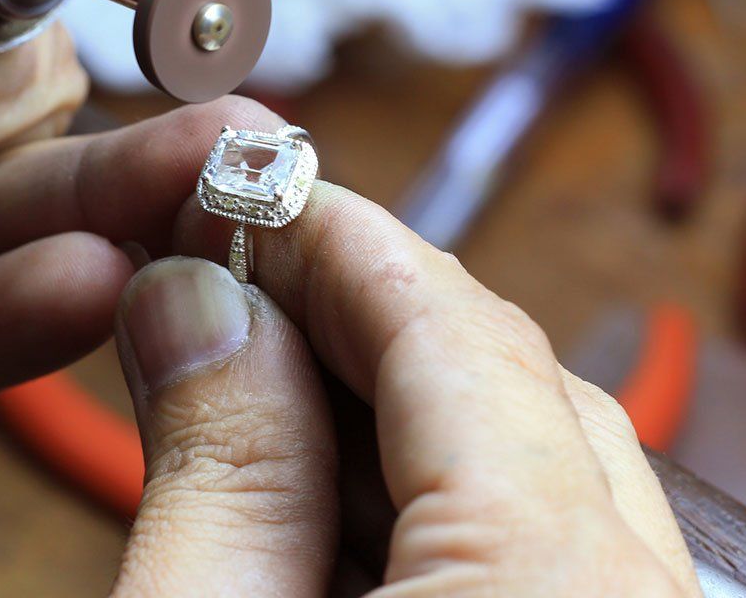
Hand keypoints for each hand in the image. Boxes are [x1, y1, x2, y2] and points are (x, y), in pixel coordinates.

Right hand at [95, 112, 702, 594]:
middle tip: (229, 277)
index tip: (244, 186)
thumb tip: (195, 301)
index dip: (332, 234)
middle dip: (349, 313)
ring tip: (250, 389)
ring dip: (374, 408)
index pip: (452, 327)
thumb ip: (211, 467)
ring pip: (519, 459)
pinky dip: (418, 497)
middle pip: (500, 379)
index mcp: (549, 583)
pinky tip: (315, 494)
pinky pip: (531, 546)